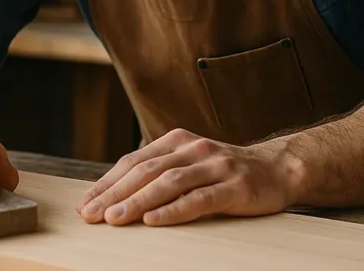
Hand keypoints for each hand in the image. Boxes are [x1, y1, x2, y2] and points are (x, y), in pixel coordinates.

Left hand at [75, 128, 300, 226]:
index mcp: (177, 141)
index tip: (85, 204)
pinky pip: (199, 198)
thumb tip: (115, 195)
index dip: (107, 183)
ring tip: (115, 219)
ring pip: (168, 183)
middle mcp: (194, 149)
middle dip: (114, 194)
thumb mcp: (190, 164)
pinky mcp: (234, 186)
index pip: (134, 162)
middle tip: (90, 215)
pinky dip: (174, 209)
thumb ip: (160, 172)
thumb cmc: (226, 172)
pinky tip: (154, 220)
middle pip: (146, 171)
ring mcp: (215, 166)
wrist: (278, 168)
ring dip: (138, 201)